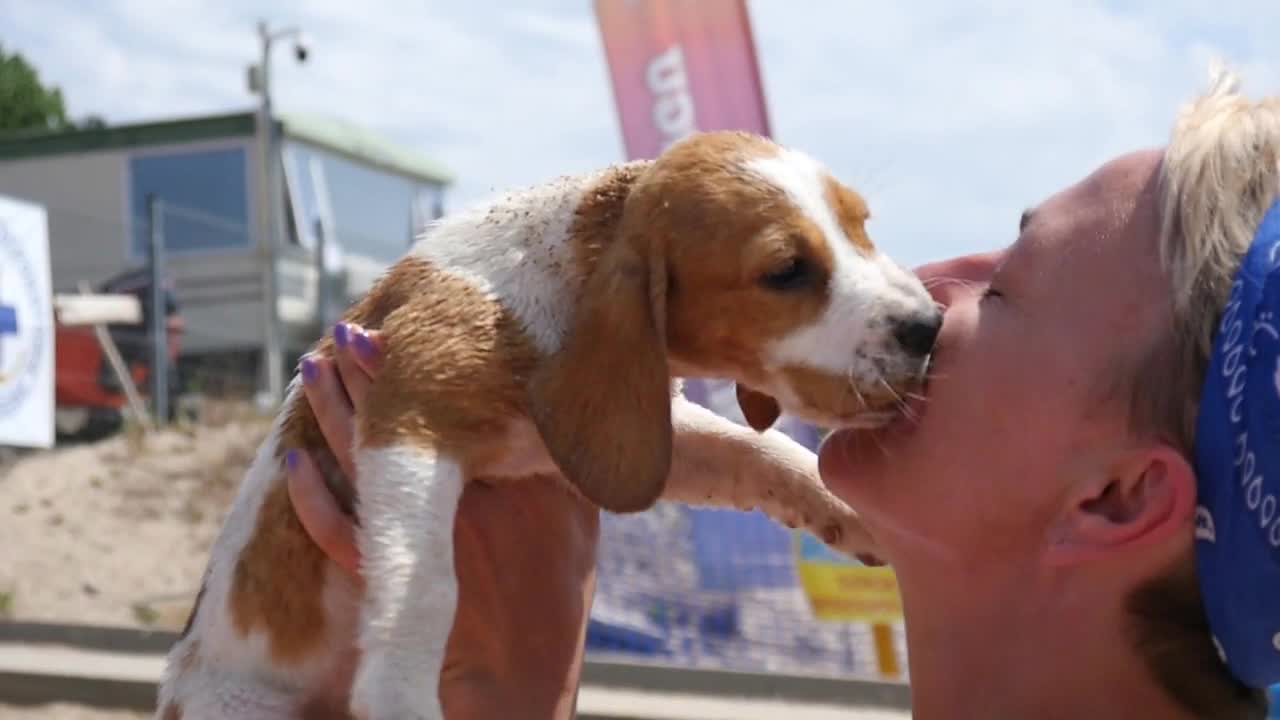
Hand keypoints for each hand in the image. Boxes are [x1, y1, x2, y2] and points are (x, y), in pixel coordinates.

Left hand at [286, 323, 600, 718]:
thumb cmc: (554, 594)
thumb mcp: (577, 516)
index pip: (454, 407)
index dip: (419, 366)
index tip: (396, 327)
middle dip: (368, 374)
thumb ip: (560, 462)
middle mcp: (452, 498)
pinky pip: (333, 530)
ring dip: (331, 414)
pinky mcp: (381, 572)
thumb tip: (556, 405)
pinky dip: (310, 496)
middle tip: (344, 332)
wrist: (518, 675)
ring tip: (313, 370)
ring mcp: (412, 534)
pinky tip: (293, 464)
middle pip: (397, 423)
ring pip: (358, 462)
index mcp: (503, 479)